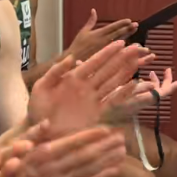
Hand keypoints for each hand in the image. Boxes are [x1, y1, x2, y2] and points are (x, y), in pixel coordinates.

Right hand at [0, 127, 125, 176]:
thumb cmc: (13, 172)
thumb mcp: (17, 150)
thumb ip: (33, 135)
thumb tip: (48, 121)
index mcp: (42, 154)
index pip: (71, 143)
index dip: (90, 135)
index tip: (106, 127)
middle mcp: (53, 169)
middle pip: (85, 155)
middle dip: (105, 145)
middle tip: (122, 135)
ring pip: (89, 169)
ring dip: (108, 158)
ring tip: (123, 148)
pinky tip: (116, 168)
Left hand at [29, 41, 144, 136]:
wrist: (39, 133)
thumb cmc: (37, 110)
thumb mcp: (40, 88)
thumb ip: (55, 72)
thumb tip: (72, 58)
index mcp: (74, 78)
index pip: (94, 62)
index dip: (107, 52)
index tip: (120, 42)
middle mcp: (87, 86)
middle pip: (108, 69)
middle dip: (122, 58)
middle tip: (137, 47)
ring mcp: (94, 99)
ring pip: (114, 82)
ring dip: (126, 71)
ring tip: (138, 60)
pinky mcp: (97, 113)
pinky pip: (113, 101)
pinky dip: (124, 93)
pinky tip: (134, 84)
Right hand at [68, 10, 137, 61]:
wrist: (72, 61)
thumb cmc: (78, 45)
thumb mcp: (83, 31)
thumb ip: (91, 21)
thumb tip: (93, 10)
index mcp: (98, 34)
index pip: (112, 27)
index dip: (121, 24)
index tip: (129, 20)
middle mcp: (103, 41)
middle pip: (118, 34)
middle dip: (128, 28)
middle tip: (136, 24)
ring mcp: (105, 49)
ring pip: (120, 41)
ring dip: (128, 35)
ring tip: (135, 30)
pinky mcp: (106, 56)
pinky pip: (117, 50)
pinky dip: (125, 45)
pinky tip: (131, 43)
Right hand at [102, 69, 176, 123]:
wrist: (97, 120)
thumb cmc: (108, 108)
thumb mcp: (122, 97)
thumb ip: (138, 90)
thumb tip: (153, 85)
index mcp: (144, 101)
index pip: (162, 93)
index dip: (171, 87)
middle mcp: (143, 102)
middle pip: (160, 91)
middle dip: (164, 80)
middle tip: (167, 70)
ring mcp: (138, 102)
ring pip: (151, 91)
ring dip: (154, 81)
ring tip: (151, 72)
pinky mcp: (131, 102)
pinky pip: (142, 92)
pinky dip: (143, 83)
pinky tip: (138, 79)